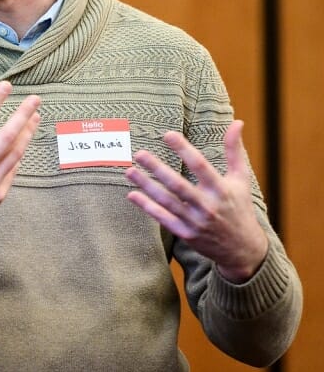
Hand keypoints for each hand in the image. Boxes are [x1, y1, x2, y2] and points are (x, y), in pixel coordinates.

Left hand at [125, 120, 267, 282]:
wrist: (242, 249)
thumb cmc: (239, 207)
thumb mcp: (241, 179)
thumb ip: (234, 151)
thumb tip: (237, 122)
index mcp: (221, 190)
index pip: (200, 166)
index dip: (184, 149)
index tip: (167, 134)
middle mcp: (208, 206)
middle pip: (179, 185)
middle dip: (158, 169)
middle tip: (139, 153)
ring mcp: (196, 222)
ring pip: (167, 201)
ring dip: (146, 186)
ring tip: (129, 171)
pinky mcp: (186, 234)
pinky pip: (163, 218)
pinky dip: (147, 207)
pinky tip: (132, 194)